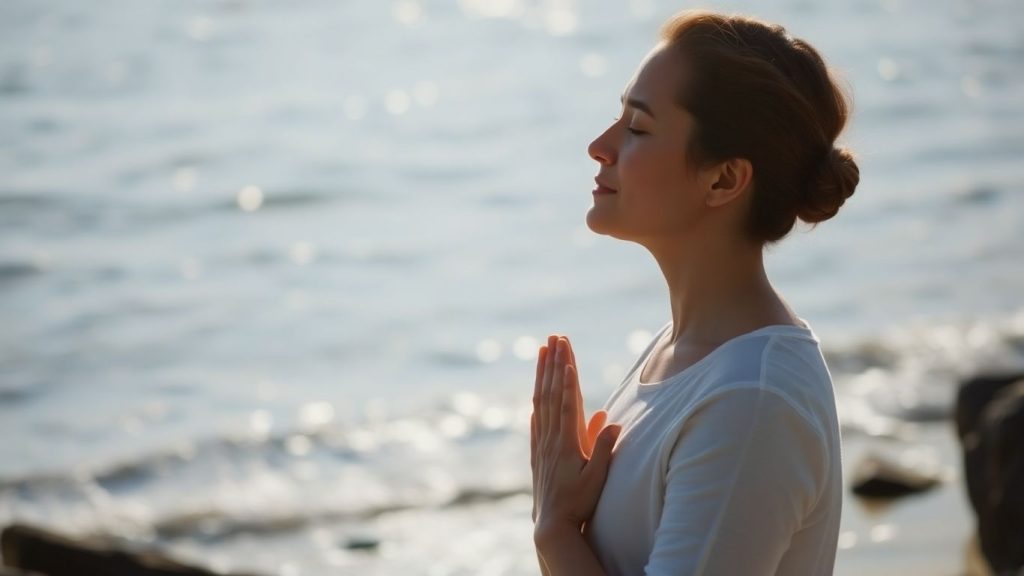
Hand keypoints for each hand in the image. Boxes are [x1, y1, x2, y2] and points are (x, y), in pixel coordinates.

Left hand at [531, 335, 621, 534]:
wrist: (552, 525)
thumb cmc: (579, 502)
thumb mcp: (598, 477)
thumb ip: (604, 448)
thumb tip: (612, 419)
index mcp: (567, 442)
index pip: (568, 402)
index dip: (567, 378)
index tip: (566, 355)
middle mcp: (551, 438)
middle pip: (551, 394)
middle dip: (554, 364)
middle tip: (555, 338)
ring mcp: (542, 445)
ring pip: (541, 402)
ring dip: (542, 375)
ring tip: (542, 352)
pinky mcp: (538, 454)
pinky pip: (536, 422)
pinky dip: (537, 404)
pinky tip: (536, 396)